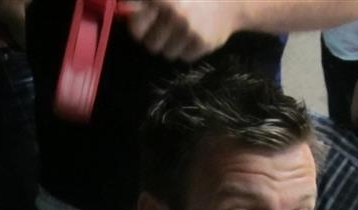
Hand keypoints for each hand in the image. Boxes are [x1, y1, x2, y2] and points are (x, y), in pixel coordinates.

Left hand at [117, 0, 236, 60]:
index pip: (135, 26)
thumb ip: (145, 1)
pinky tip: (195, 34)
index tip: (145, 23)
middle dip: (156, 37)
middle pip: (150, 44)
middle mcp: (174, 13)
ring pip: (167, 53)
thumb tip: (126, 9)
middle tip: (167, 27)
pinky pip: (184, 57)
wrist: (231, 0)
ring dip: (172, 44)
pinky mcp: (202, 43)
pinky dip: (187, 48)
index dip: (138, 27)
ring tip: (183, 29)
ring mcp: (189, 30)